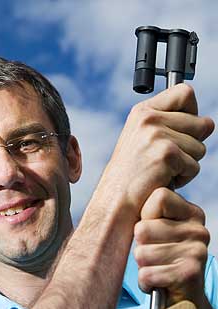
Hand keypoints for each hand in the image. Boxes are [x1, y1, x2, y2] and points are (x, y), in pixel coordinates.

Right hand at [103, 83, 213, 218]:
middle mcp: (148, 118)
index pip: (184, 93)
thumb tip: (207, 123)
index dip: (191, 112)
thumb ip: (168, 124)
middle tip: (167, 159)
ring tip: (162, 171)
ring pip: (200, 147)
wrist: (115, 199)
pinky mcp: (166, 155)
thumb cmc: (130, 174)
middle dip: (191, 144)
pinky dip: (183, 178)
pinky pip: (194, 166)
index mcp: (142, 111)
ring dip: (187, 163)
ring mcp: (157, 135)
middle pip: (201, 122)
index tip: (182, 128)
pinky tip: (162, 180)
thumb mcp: (141, 139)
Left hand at [133, 187, 209, 305]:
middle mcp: (198, 229)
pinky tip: (156, 282)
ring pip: (142, 253)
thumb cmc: (161, 259)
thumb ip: (149, 212)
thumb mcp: (157, 229)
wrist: (181, 298)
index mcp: (191, 213)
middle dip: (140, 245)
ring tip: (156, 267)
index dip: (145, 216)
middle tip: (154, 254)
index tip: (153, 230)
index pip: (159, 196)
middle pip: (143, 228)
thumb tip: (125, 193)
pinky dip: (146, 281)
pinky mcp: (190, 273)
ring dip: (142, 265)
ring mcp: (197, 251)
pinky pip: (147, 273)